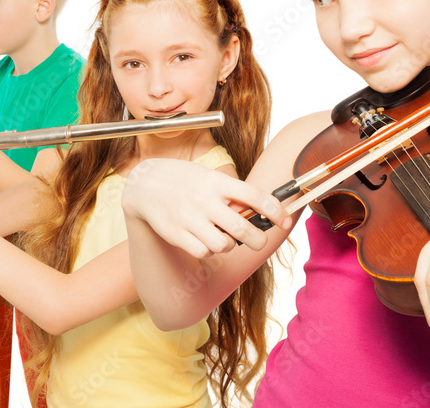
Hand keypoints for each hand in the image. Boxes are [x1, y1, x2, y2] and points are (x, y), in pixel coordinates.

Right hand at [122, 158, 289, 257]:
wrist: (144, 184)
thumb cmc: (184, 180)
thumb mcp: (208, 178)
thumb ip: (231, 194)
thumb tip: (260, 211)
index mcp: (217, 183)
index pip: (255, 196)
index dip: (275, 211)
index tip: (285, 220)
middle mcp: (205, 200)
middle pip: (243, 228)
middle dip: (258, 239)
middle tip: (258, 240)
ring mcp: (190, 218)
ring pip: (223, 245)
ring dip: (229, 245)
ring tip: (224, 237)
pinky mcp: (176, 234)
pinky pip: (203, 252)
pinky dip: (209, 251)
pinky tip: (205, 241)